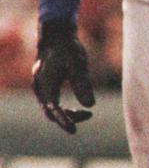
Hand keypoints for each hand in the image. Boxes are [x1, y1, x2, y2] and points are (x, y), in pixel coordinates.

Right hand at [32, 18, 94, 133]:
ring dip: (67, 114)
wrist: (56, 37)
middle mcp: (39, 87)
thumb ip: (83, 84)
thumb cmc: (68, 49)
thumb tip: (90, 105)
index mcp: (45, 82)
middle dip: (68, 118)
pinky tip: (79, 108)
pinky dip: (64, 109)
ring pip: (51, 109)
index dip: (63, 121)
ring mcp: (40, 88)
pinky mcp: (44, 87)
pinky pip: (51, 104)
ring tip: (87, 114)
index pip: (52, 108)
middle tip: (89, 115)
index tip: (74, 130)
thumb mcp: (78, 64)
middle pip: (50, 112)